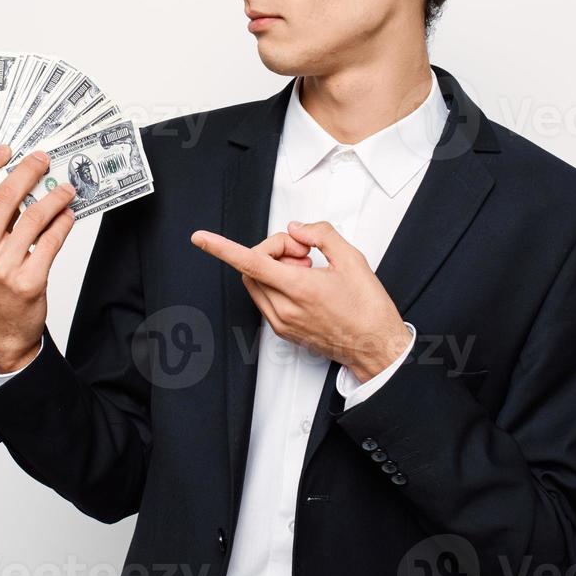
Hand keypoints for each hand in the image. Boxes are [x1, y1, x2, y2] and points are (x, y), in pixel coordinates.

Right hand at [0, 145, 78, 370]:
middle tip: (43, 160)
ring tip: (67, 189)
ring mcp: (3, 267)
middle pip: (5, 195)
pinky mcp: (29, 280)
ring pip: (35, 216)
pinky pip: (52, 240)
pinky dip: (64, 223)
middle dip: (29, 170)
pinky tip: (68, 216)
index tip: (5, 150)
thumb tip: (16, 183)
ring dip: (56, 197)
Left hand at [190, 220, 409, 381]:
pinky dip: (277, 284)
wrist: (375, 347)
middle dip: (272, 250)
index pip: (250, 262)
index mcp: (300, 289)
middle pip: (252, 267)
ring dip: (273, 268)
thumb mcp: (352, 259)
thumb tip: (297, 229)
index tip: (201, 238)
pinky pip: (265, 299)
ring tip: (307, 270)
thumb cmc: (368, 309)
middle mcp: (285, 309)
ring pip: (256, 283)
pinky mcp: (283, 331)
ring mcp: (281, 323)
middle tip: (303, 252)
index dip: (221, 248)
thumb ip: (320, 234)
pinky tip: (304, 286)